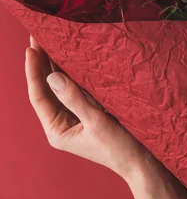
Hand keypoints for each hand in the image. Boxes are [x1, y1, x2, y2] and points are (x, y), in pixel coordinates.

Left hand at [25, 37, 186, 198]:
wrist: (143, 162)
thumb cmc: (121, 148)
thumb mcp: (97, 123)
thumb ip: (75, 99)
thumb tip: (53, 77)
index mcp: (57, 130)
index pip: (38, 96)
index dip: (33, 71)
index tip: (31, 48)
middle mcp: (63, 123)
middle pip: (47, 89)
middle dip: (42, 64)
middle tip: (38, 36)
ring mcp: (76, 117)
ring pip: (61, 87)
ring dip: (56, 65)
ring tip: (51, 41)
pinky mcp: (91, 112)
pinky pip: (77, 89)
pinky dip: (74, 73)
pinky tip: (73, 57)